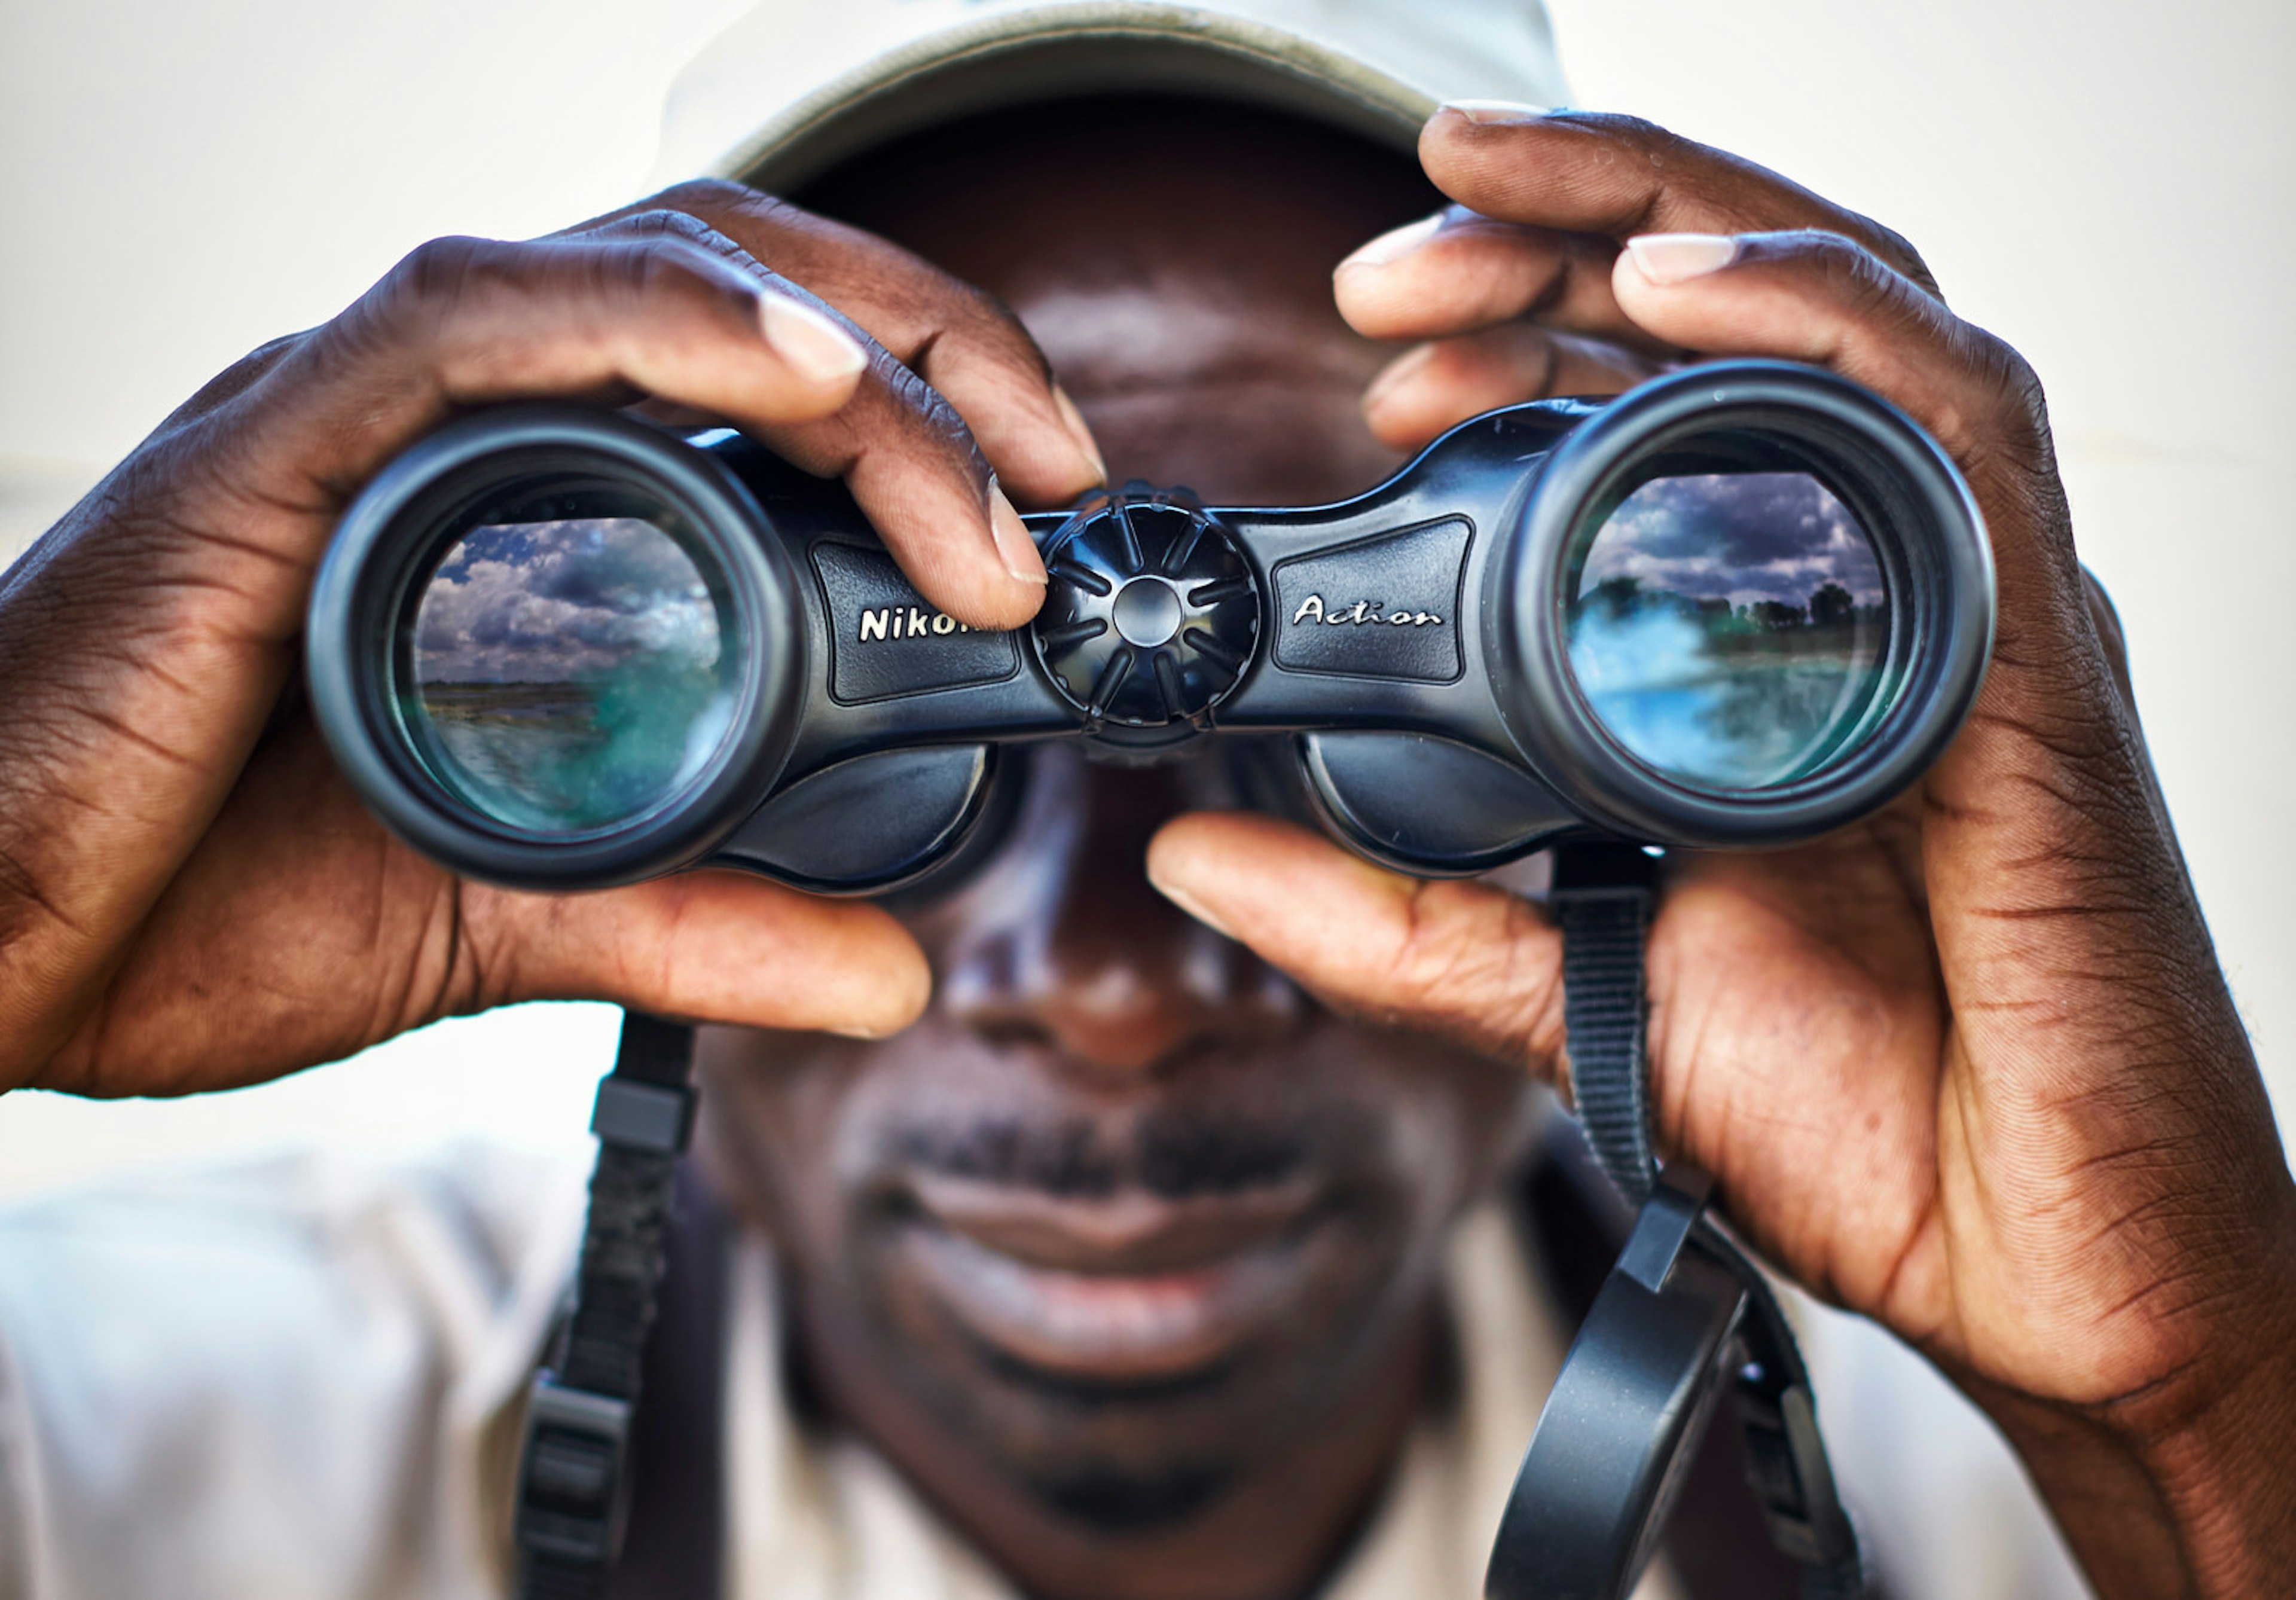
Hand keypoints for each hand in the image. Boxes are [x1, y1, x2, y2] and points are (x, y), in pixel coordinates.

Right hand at [0, 179, 1104, 1096]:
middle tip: (1058, 471)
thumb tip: (891, 970)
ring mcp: (362, 416)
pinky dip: (659, 325)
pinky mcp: (277, 444)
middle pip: (735, 284)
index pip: (751, 370)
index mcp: (509, 499)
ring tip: (983, 469)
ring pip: (643, 276)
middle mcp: (450, 426)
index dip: (920, 404)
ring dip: (842, 352)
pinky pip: (484, 322)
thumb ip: (700, 923)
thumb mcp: (513, 913)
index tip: (1041, 509)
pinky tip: (798, 373)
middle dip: (926, 347)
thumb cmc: (197, 896)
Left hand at [1147, 109, 2295, 1596]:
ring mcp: (1960, 614)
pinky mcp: (2032, 667)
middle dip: (1557, 242)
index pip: (1655, 414)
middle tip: (1390, 261)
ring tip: (1499, 213)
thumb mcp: (1564, 994)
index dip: (1514, 340)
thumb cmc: (1854, 1118)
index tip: (1370, 356)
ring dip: (1665, 234)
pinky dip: (1820, 333)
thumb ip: (1386, 916)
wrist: (2025, 1257)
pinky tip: (1680, 290)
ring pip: (1844, 327)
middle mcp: (1868, 598)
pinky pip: (1952, 435)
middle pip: (1735, 330)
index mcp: (1760, 647)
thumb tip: (1195, 846)